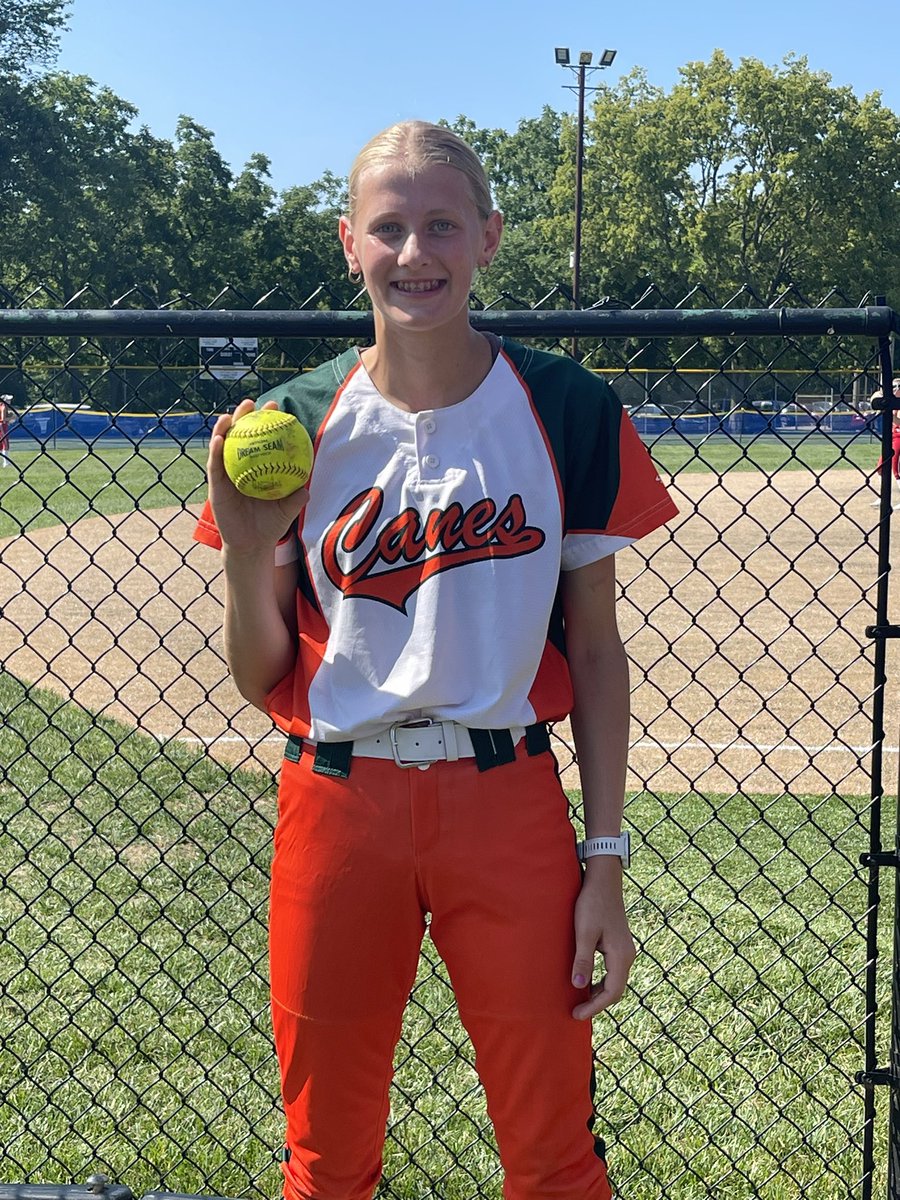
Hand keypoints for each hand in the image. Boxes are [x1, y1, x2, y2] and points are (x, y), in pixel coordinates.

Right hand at [207, 398, 308, 554]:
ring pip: (223, 446)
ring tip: (230, 415)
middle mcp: (240, 467)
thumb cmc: (270, 525)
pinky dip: (215, 450)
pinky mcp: (215, 485)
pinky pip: (214, 465)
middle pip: (241, 436)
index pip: (263, 439)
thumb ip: (296, 497)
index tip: (276, 407)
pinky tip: (219, 439)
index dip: (267, 422)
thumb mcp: (287, 509)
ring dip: (224, 428)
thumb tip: (307, 486)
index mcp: (258, 467)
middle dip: (244, 416)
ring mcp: (226, 475)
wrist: (252, 545)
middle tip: (252, 402)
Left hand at [570, 859, 635, 1019]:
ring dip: (599, 993)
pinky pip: (612, 971)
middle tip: (576, 1012)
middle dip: (597, 1003)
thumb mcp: (584, 932)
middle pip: (616, 990)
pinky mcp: (618, 945)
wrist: (603, 881)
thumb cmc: (592, 904)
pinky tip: (587, 982)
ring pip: (614, 981)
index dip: (594, 1006)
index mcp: (621, 956)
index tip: (576, 1015)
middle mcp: (627, 956)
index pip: (611, 992)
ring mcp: (625, 950)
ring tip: (580, 1001)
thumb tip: (578, 986)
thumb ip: (583, 959)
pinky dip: (601, 981)